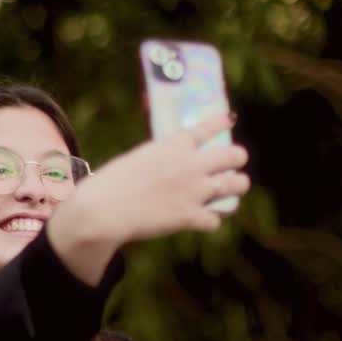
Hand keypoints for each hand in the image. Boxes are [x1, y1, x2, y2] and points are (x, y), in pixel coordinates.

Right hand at [48, 113, 250, 284]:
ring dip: (235, 188)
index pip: (208, 127)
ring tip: (227, 192)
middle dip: (236, 159)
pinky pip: (216, 220)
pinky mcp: (191, 217)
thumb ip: (159, 159)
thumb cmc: (109, 184)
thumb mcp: (135, 160)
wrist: (102, 210)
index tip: (229, 119)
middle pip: (235, 155)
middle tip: (229, 167)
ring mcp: (195, 191)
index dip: (222, 122)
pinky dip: (207, 221)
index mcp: (173, 145)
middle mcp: (191, 165)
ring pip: (238, 185)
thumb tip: (171, 165)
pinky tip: (199, 220)